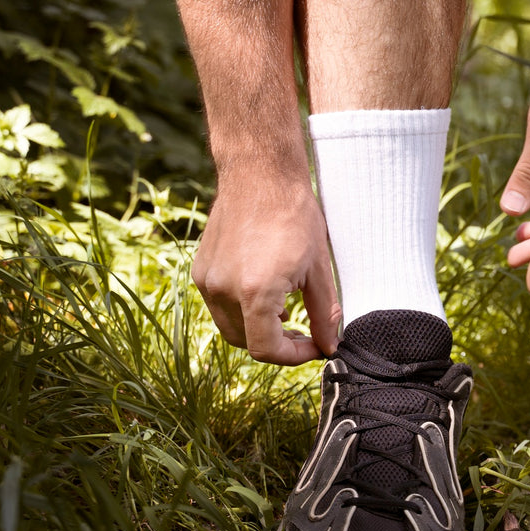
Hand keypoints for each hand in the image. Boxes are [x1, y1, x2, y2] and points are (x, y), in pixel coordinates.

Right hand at [192, 177, 340, 364]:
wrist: (260, 174)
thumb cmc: (294, 215)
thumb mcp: (318, 269)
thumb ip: (323, 314)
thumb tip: (328, 345)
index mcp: (255, 292)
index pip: (266, 350)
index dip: (294, 356)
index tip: (314, 344)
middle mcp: (223, 290)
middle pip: (246, 343)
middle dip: (277, 345)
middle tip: (304, 333)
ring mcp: (207, 280)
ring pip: (230, 326)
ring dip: (257, 328)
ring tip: (284, 311)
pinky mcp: (200, 269)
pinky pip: (219, 304)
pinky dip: (241, 309)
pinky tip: (264, 290)